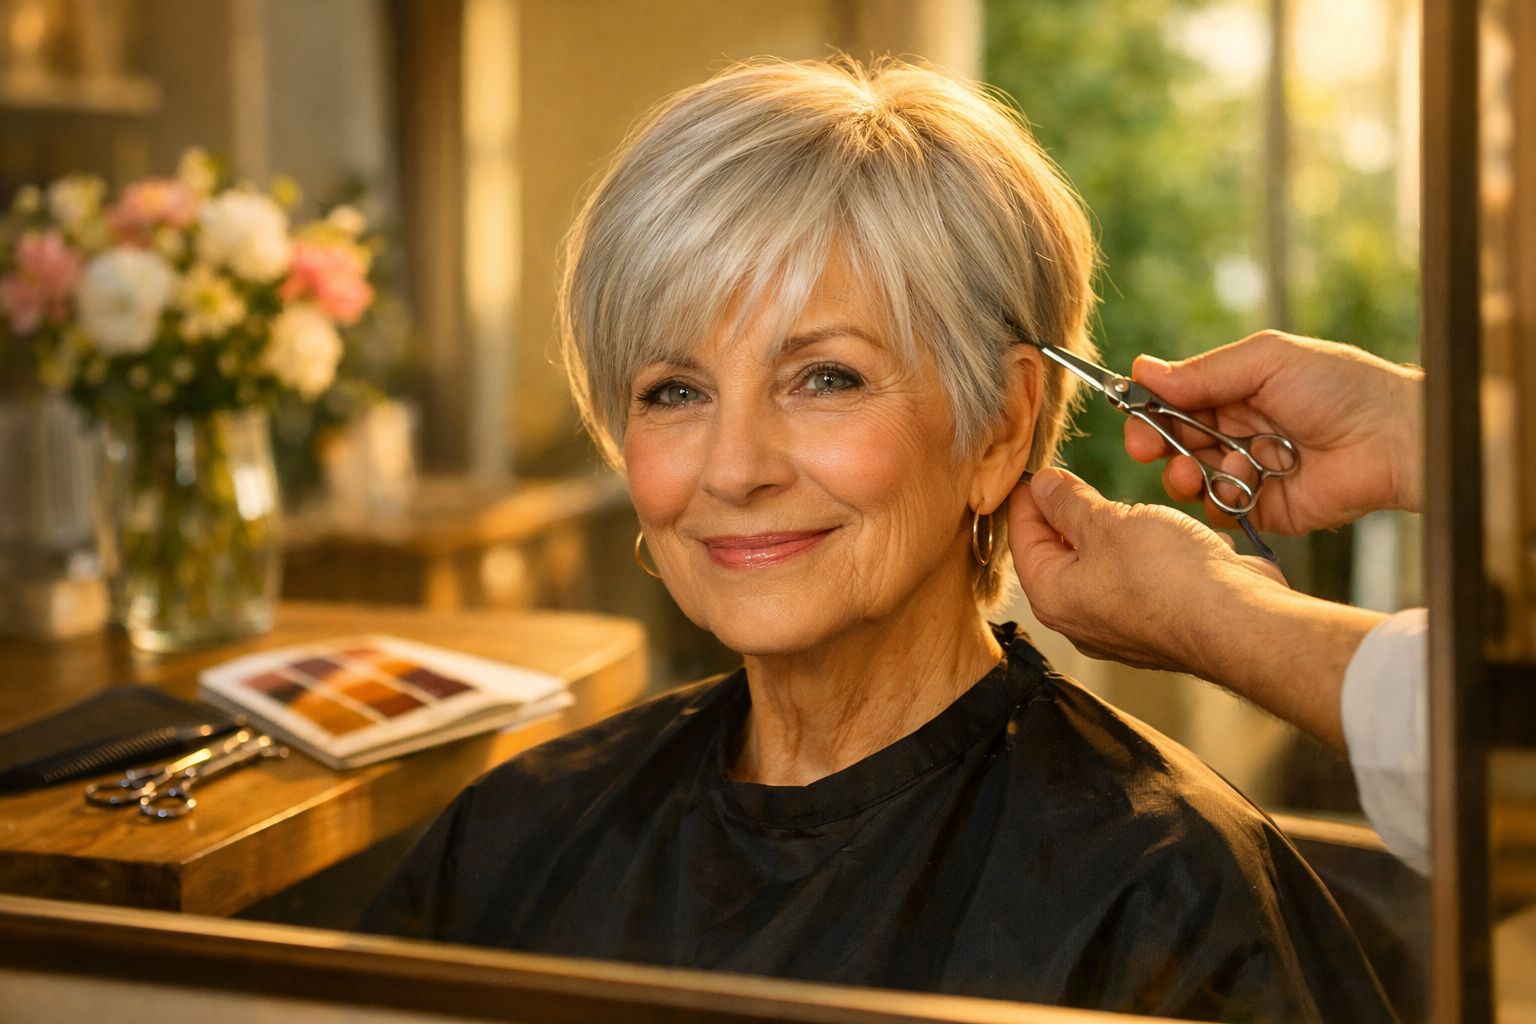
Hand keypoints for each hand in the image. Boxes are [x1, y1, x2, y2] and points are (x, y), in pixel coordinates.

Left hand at [1008, 468, 1286, 674]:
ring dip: (1113, 531)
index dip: (1028, 498)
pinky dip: (1148, 554)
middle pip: (1059, 553)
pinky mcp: (1159, 622)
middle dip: (1068, 513)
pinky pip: (1141, 578)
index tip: (1035, 469)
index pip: (1022, 537)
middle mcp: (1080, 618)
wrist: (1239, 622)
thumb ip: (1070, 503)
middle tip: (1077, 479)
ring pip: (1103, 564)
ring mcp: (1121, 625)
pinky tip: (1165, 536)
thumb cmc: (1167, 574)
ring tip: (1124, 505)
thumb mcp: (1107, 522)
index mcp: (1052, 596)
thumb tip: (1041, 486)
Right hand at [1125, 331, 1423, 533]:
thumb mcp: (1267, 361)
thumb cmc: (1340, 386)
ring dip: (1184, 472)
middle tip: (1147, 447)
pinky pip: (1220, 509)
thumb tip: (1142, 370)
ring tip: (1195, 469)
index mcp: (1234, 393)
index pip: (1174, 402)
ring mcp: (1246, 472)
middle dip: (1155, 443)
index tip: (1130, 413)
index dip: (1147, 409)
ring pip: (1188, 478)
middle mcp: (1235, 433)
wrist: (1392, 438)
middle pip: (1172, 442)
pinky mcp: (1262, 509)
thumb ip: (1204, 372)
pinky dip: (1220, 498)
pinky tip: (1242, 481)